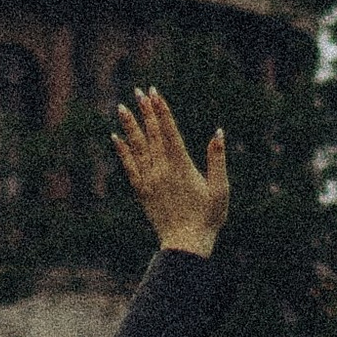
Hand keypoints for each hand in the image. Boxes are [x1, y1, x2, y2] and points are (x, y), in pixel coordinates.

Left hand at [111, 88, 227, 254]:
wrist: (186, 245)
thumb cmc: (208, 218)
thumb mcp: (220, 188)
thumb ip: (217, 158)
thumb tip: (218, 131)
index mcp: (182, 166)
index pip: (169, 131)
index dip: (161, 110)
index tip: (154, 92)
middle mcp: (162, 170)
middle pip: (152, 134)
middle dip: (145, 110)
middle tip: (138, 90)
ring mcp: (150, 181)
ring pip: (137, 147)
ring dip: (130, 126)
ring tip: (121, 107)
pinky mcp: (142, 192)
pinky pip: (129, 167)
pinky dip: (122, 152)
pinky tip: (116, 138)